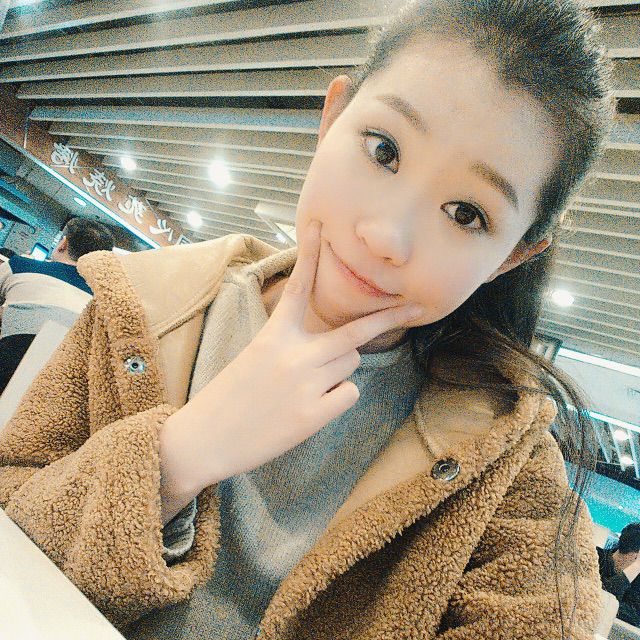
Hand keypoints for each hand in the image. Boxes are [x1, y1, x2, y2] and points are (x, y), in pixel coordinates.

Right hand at [160, 220, 424, 501]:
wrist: (203, 439)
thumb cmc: (228, 397)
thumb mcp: (254, 358)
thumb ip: (290, 345)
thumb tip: (335, 350)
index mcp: (273, 335)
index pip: (298, 287)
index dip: (310, 255)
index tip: (319, 225)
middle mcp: (293, 354)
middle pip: (354, 333)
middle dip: (387, 319)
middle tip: (415, 306)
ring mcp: (305, 384)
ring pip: (350, 364)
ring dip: (338, 372)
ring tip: (306, 388)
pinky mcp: (312, 415)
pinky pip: (349, 394)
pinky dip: (336, 400)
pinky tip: (309, 410)